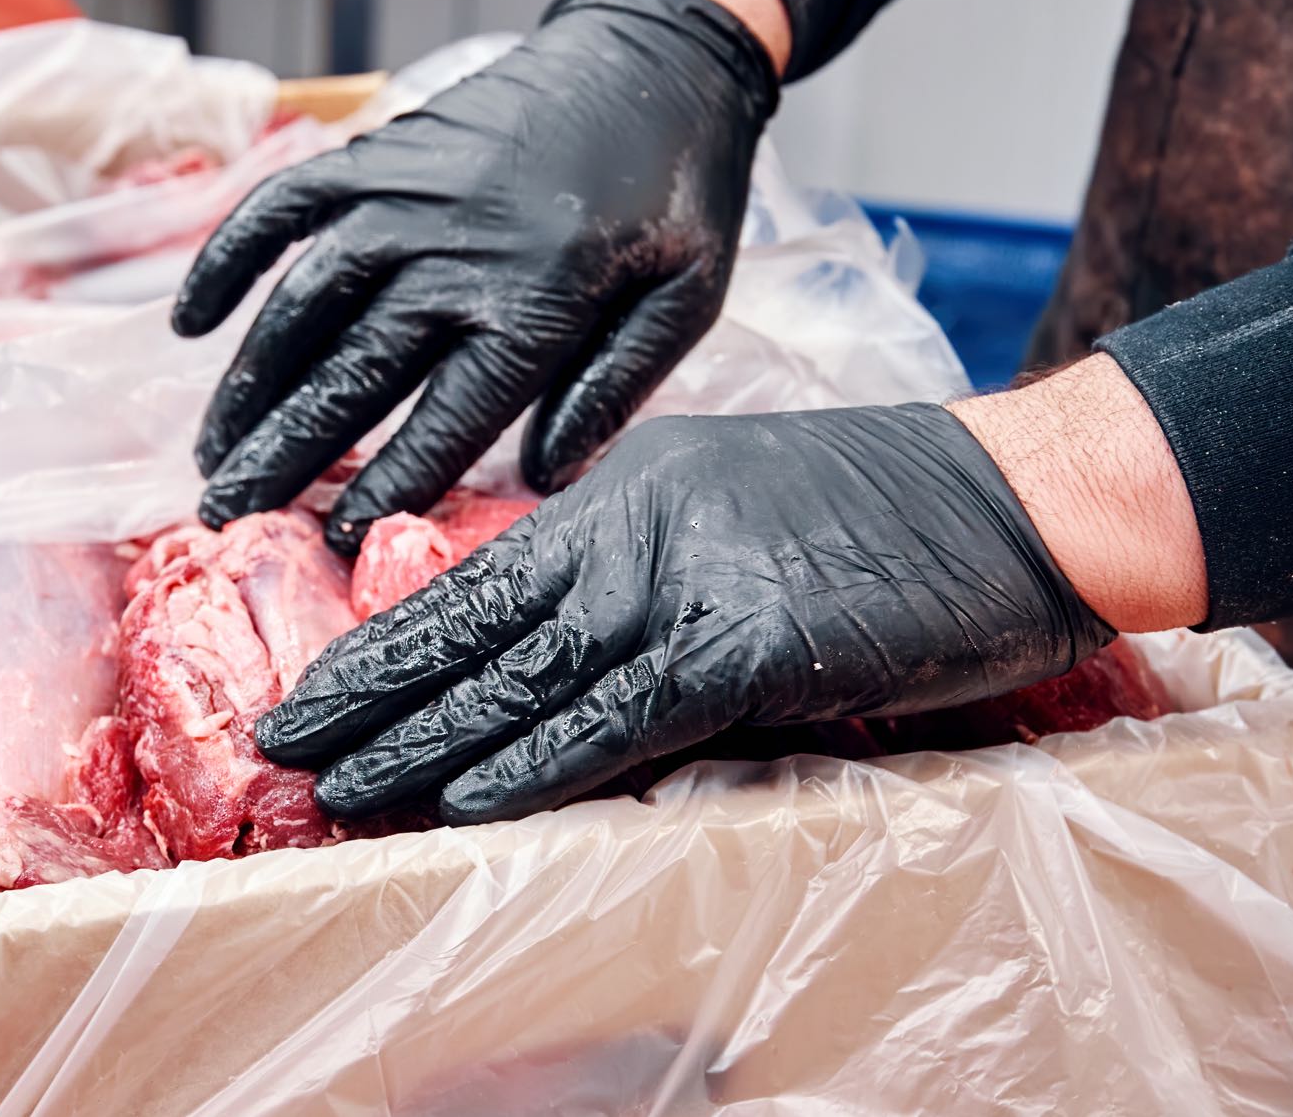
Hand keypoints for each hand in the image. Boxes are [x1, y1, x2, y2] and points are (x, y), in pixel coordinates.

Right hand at [173, 0, 776, 551]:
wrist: (658, 50)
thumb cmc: (681, 191)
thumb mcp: (687, 299)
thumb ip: (617, 387)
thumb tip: (545, 475)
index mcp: (538, 302)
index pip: (444, 419)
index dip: (385, 486)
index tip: (333, 540)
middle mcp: (457, 252)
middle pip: (352, 373)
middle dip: (284, 452)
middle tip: (227, 511)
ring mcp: (407, 193)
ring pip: (305, 302)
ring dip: (249, 381)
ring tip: (214, 449)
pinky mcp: (381, 149)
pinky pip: (283, 204)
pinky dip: (230, 258)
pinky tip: (191, 322)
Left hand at [255, 403, 1115, 823]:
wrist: (1013, 499)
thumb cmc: (883, 509)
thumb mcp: (736, 504)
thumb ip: (645, 555)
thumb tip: (568, 631)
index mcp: (626, 491)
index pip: (480, 576)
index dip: (394, 638)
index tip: (323, 685)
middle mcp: (634, 528)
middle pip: (474, 624)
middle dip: (370, 690)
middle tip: (279, 745)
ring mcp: (687, 583)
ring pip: (522, 677)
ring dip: (423, 740)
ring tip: (338, 786)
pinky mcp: (745, 645)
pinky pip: (614, 720)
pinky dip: (533, 765)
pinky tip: (461, 801)